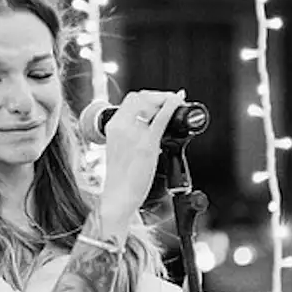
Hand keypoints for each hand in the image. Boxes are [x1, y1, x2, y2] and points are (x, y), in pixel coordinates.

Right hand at [99, 89, 184, 234]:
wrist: (118, 197)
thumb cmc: (121, 177)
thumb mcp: (120, 149)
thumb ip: (131, 135)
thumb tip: (149, 128)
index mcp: (112, 126)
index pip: (131, 99)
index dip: (149, 96)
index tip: (161, 100)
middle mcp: (121, 127)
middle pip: (141, 97)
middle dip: (158, 95)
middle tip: (172, 101)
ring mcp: (133, 135)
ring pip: (152, 104)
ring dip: (167, 100)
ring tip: (178, 103)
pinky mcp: (147, 145)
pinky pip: (161, 119)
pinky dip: (171, 106)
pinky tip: (179, 101)